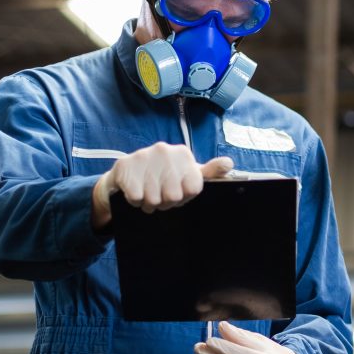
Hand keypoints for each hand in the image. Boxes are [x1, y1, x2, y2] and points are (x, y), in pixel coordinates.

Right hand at [91, 142, 231, 227]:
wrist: (125, 174)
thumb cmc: (161, 177)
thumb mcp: (188, 174)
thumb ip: (209, 172)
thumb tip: (228, 164)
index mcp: (183, 154)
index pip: (193, 190)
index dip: (184, 197)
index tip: (177, 192)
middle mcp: (165, 150)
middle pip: (173, 197)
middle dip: (166, 202)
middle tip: (159, 194)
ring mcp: (143, 156)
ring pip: (154, 199)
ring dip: (149, 203)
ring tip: (146, 192)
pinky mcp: (125, 166)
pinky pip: (136, 197)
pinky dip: (135, 201)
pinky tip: (135, 191)